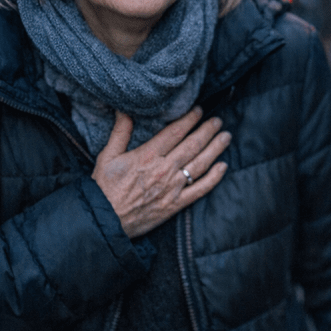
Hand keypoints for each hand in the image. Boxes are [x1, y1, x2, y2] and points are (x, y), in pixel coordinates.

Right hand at [92, 107, 229, 238]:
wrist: (105, 221)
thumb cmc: (104, 188)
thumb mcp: (107, 156)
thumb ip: (120, 132)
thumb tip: (124, 110)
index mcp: (147, 156)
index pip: (175, 132)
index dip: (189, 119)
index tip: (199, 110)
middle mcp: (164, 169)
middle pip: (192, 145)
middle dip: (207, 130)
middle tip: (218, 121)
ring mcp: (172, 187)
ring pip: (200, 164)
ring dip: (215, 149)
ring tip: (226, 137)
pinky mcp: (176, 204)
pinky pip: (200, 189)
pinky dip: (214, 178)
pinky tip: (223, 167)